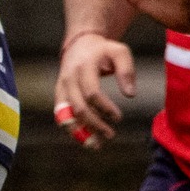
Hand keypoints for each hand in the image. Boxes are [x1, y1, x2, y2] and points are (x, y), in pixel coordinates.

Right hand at [54, 33, 136, 147]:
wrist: (80, 45)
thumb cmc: (103, 50)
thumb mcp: (119, 52)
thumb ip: (126, 71)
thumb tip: (130, 95)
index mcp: (84, 67)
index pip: (91, 93)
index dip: (105, 108)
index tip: (118, 117)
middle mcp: (69, 78)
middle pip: (79, 108)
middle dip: (94, 124)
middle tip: (110, 134)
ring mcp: (61, 87)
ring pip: (66, 115)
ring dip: (80, 132)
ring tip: (96, 145)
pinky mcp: (59, 95)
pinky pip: (62, 116)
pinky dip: (72, 129)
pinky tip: (86, 139)